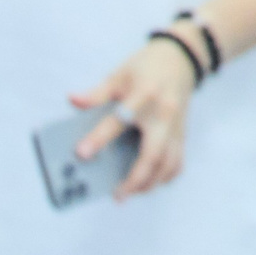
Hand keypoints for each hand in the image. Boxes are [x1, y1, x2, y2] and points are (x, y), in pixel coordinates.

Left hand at [68, 37, 200, 198]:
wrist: (181, 59)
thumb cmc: (145, 68)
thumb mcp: (120, 74)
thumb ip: (97, 92)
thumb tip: (72, 100)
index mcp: (144, 95)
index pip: (120, 120)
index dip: (99, 138)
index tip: (82, 153)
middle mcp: (164, 114)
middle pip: (152, 154)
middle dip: (135, 178)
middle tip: (117, 195)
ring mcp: (176, 126)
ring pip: (168, 163)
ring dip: (150, 183)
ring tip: (130, 193)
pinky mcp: (183, 134)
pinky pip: (178, 162)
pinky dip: (165, 177)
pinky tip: (150, 184)